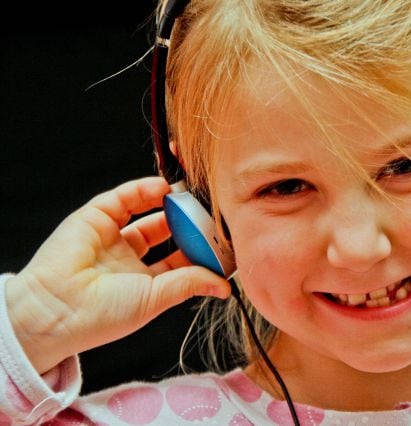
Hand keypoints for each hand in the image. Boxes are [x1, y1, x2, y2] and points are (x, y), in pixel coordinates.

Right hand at [5, 177, 230, 373]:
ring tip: (192, 199)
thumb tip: (225, 286)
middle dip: (188, 224)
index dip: (199, 250)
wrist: (57, 307)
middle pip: (167, 234)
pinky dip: (145, 189)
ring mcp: (112, 237)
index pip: (179, 261)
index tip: (221, 241)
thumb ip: (190, 284)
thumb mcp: (156, 298)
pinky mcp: (96, 217)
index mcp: (143, 283)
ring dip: (171, 205)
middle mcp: (128, 259)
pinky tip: (165, 188)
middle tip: (210, 215)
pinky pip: (125, 198)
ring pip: (148, 214)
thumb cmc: (103, 314)